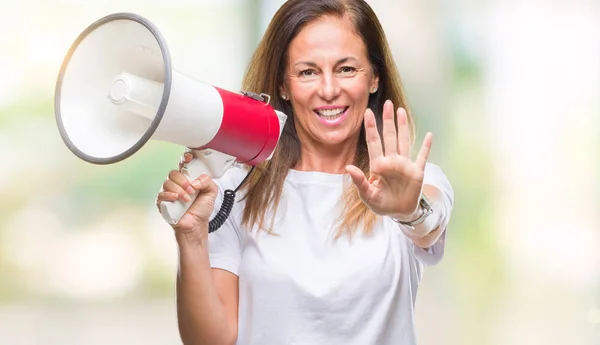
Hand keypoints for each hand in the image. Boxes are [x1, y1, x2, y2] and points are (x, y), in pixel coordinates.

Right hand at [156, 152, 218, 232]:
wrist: (196, 224)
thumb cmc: (202, 209)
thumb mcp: (212, 192)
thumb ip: (207, 181)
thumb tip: (195, 181)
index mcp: (188, 179)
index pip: (183, 164)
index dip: (184, 159)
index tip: (189, 158)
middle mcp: (177, 184)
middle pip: (173, 173)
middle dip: (183, 180)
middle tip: (191, 190)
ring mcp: (169, 192)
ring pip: (168, 183)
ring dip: (179, 190)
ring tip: (187, 199)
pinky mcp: (163, 202)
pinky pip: (161, 194)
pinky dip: (169, 195)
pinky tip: (176, 199)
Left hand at [345, 100, 431, 219]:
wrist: (398, 213)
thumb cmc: (381, 203)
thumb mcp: (367, 195)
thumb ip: (359, 181)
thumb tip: (348, 167)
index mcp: (378, 165)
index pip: (374, 142)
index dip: (371, 128)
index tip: (368, 112)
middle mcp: (391, 161)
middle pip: (390, 136)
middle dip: (388, 120)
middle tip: (387, 103)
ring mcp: (405, 165)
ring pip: (404, 141)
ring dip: (403, 126)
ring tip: (401, 111)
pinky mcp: (417, 172)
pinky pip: (422, 157)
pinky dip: (426, 147)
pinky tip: (429, 135)